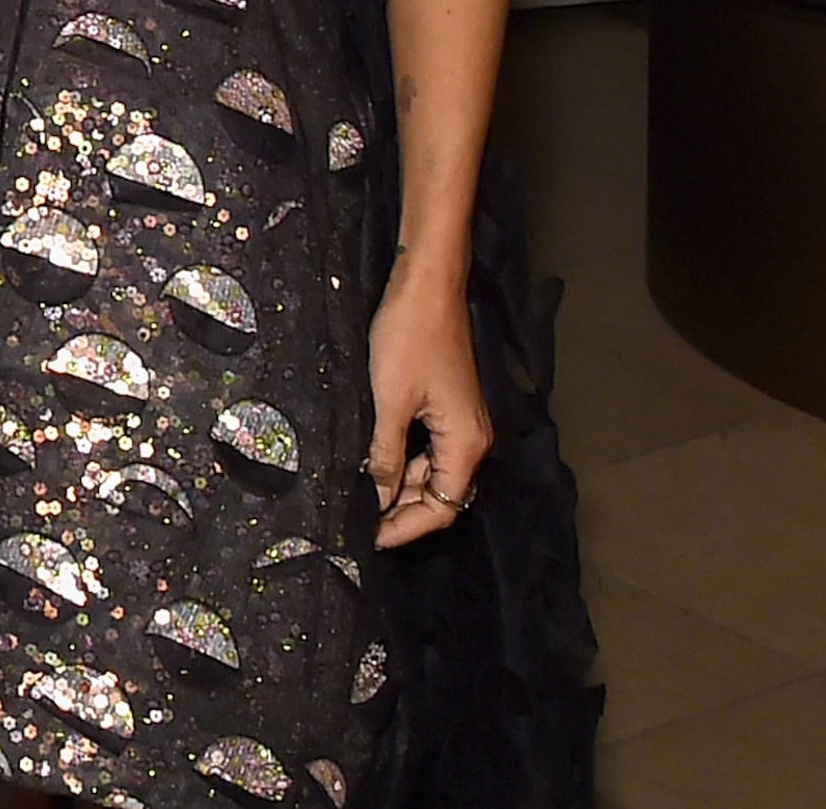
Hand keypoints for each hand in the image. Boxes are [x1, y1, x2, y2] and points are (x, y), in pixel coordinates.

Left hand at [365, 273, 490, 547]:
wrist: (425, 285)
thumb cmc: (409, 339)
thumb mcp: (389, 401)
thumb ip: (384, 454)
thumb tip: (375, 498)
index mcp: (466, 445)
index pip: (443, 508)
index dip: (406, 527)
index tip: (370, 539)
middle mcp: (471, 440)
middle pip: (439, 493)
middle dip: (399, 509)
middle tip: (354, 521)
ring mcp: (460, 422)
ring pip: (429, 471)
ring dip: (396, 484)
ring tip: (355, 495)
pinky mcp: (445, 404)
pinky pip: (425, 447)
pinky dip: (399, 459)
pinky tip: (368, 460)